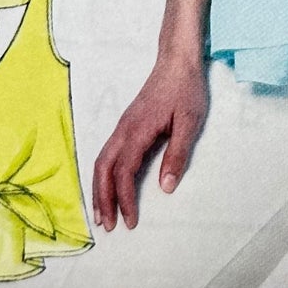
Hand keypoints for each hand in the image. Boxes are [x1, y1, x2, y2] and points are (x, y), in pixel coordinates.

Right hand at [91, 52, 208, 229]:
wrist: (178, 61)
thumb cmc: (186, 89)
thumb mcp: (189, 122)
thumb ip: (177, 154)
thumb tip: (165, 188)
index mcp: (138, 130)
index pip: (124, 172)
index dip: (125, 200)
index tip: (131, 222)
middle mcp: (124, 129)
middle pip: (103, 169)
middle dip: (102, 199)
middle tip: (107, 226)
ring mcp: (122, 126)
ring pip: (101, 161)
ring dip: (99, 188)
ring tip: (102, 214)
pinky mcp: (126, 124)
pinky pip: (106, 153)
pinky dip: (102, 174)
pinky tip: (107, 186)